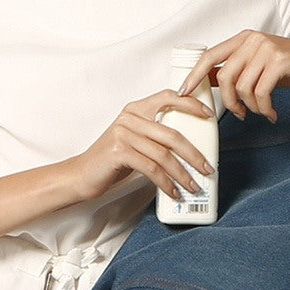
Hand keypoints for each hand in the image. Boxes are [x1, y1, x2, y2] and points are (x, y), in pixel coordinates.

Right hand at [70, 89, 216, 200]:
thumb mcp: (135, 139)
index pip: (168, 97)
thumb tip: (191, 146)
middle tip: (208, 168)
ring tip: (194, 186)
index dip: (191, 104)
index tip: (208, 116)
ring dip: (182, 174)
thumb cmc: (113, 159)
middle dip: (194, 154)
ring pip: (164, 155)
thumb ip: (157, 134)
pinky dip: (166, 183)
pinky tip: (173, 192)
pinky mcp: (119, 153)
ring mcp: (123, 134)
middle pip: (173, 135)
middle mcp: (130, 118)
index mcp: (137, 109)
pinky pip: (152, 169)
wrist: (81, 175)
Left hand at [178, 31, 289, 122]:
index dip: (193, 75)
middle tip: (239, 114)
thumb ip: (237, 70)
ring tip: (262, 112)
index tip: (183, 92)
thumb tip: (206, 81)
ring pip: (242, 87)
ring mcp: (266, 49)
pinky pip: (260, 92)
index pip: (209, 55)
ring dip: (250, 107)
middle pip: (224, 76)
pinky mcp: (279, 61)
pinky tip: (272, 112)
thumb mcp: (261, 66)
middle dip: (229, 102)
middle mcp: (253, 40)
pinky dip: (264, 108)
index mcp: (244, 39)